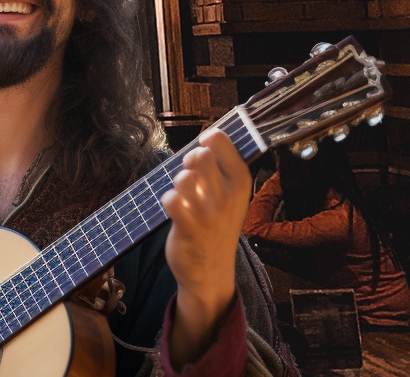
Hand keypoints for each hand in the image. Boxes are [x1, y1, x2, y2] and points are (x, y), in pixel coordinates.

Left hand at [160, 129, 251, 365]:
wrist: (211, 273)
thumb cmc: (216, 227)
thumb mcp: (229, 197)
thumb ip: (219, 169)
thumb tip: (206, 136)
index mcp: (241, 185)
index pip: (226, 146)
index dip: (212, 137)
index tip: (205, 140)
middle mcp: (228, 198)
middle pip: (201, 157)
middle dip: (191, 158)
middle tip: (192, 170)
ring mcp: (208, 214)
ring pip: (184, 178)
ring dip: (178, 182)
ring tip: (184, 193)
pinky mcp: (188, 228)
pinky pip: (170, 200)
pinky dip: (168, 200)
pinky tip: (175, 209)